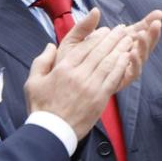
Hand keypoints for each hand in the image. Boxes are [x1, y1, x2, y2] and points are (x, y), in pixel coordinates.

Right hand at [24, 10, 159, 135]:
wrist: (52, 131)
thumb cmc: (41, 107)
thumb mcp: (33, 82)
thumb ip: (42, 61)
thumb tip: (50, 45)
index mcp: (63, 68)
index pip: (84, 47)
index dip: (97, 36)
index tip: (105, 29)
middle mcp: (79, 75)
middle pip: (99, 51)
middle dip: (112, 38)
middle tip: (122, 29)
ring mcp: (91, 86)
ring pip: (109, 62)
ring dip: (120, 48)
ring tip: (128, 38)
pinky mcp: (100, 98)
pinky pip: (114, 78)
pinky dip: (122, 66)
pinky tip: (128, 57)